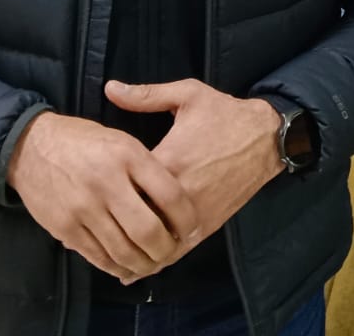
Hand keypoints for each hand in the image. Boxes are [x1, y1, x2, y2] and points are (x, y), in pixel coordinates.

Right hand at [6, 112, 198, 284]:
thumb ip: (148, 167)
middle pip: (148, 230)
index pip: (169, 194)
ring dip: (144, 263)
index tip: (194, 228)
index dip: (187, 218)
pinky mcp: (64, 227)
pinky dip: (117, 266)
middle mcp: (106, 182)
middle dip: (167, 248)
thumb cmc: (85, 141)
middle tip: (175, 251)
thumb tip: (176, 200)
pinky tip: (128, 266)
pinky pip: (98, 256)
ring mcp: (83, 208)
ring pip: (123, 250)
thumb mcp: (123, 139)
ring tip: (155, 263)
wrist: (31, 147)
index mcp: (127, 155)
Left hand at [105, 79, 282, 250]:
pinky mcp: (208, 224)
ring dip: (133, 248)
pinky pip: (178, 249)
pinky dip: (157, 258)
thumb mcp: (188, 95)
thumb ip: (146, 95)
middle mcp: (180, 193)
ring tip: (106, 251)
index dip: (104, 192)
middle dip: (114, 222)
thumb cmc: (225, 114)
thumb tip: (109, 88)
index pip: (126, 186)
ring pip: (156, 242)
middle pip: (136, 218)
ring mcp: (196, 213)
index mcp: (169, 160)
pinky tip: (138, 266)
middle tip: (88, 222)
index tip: (87, 189)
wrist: (267, 136)